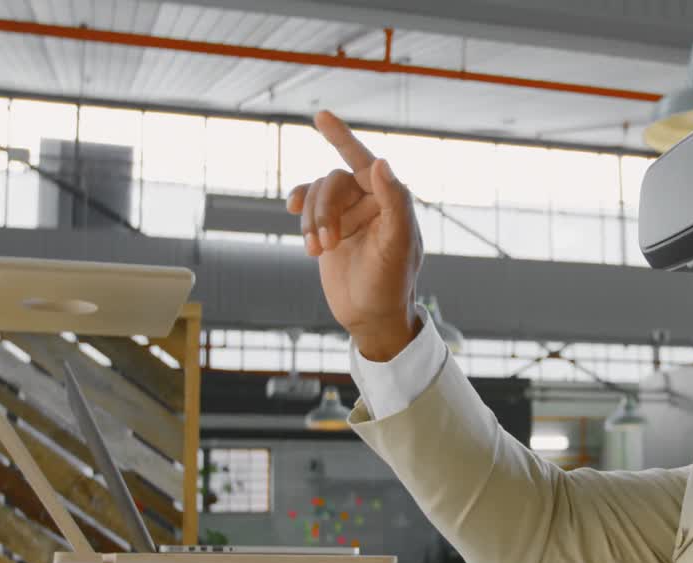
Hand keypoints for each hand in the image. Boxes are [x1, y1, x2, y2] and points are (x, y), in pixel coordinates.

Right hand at [287, 111, 423, 360]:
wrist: (371, 316)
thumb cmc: (391, 283)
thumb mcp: (397, 245)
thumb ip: (394, 201)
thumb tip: (380, 163)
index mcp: (391, 199)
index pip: (364, 160)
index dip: (342, 137)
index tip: (320, 116)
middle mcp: (370, 200)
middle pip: (333, 181)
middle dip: (324, 208)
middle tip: (326, 243)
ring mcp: (348, 213)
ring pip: (317, 194)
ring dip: (312, 220)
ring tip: (318, 250)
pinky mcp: (329, 228)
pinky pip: (307, 206)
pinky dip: (301, 215)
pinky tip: (295, 220)